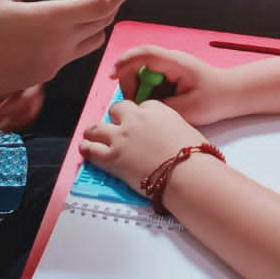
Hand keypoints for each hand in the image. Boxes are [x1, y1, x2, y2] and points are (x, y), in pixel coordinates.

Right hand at [0, 0, 134, 137]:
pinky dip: (78, 39)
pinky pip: (73, 54)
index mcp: (51, 19)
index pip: (100, 5)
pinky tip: (63, 28)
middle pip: (103, 22)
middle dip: (113, 4)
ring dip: (98, 24)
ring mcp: (55, 62)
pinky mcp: (46, 74)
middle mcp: (60, 44)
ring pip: (93, 41)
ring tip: (91, 8)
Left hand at [80, 99, 203, 190]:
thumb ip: (170, 126)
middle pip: (117, 109)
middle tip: (117, 127)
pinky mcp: (112, 157)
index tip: (139, 122)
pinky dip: (86, 148)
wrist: (187, 173)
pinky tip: (85, 148)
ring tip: (92, 135)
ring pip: (97, 127)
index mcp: (156, 109)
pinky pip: (91, 149)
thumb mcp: (186, 128)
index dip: (138, 115)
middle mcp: (135, 119)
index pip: (141, 105)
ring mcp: (121, 137)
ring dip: (95, 132)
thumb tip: (168, 134)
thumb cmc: (194, 155)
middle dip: (116, 118)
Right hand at [111, 46, 239, 125]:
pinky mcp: (171, 74)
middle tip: (134, 102)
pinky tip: (162, 103)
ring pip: (143, 73)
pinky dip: (151, 92)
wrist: (232, 95)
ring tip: (153, 105)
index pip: (144, 54)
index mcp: (175, 62)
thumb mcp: (186, 109)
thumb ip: (159, 108)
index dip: (124, 62)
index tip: (113, 76)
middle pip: (138, 63)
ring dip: (142, 89)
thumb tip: (139, 108)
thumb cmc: (215, 98)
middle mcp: (171, 60)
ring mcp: (170, 66)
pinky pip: (152, 80)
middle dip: (130, 82)